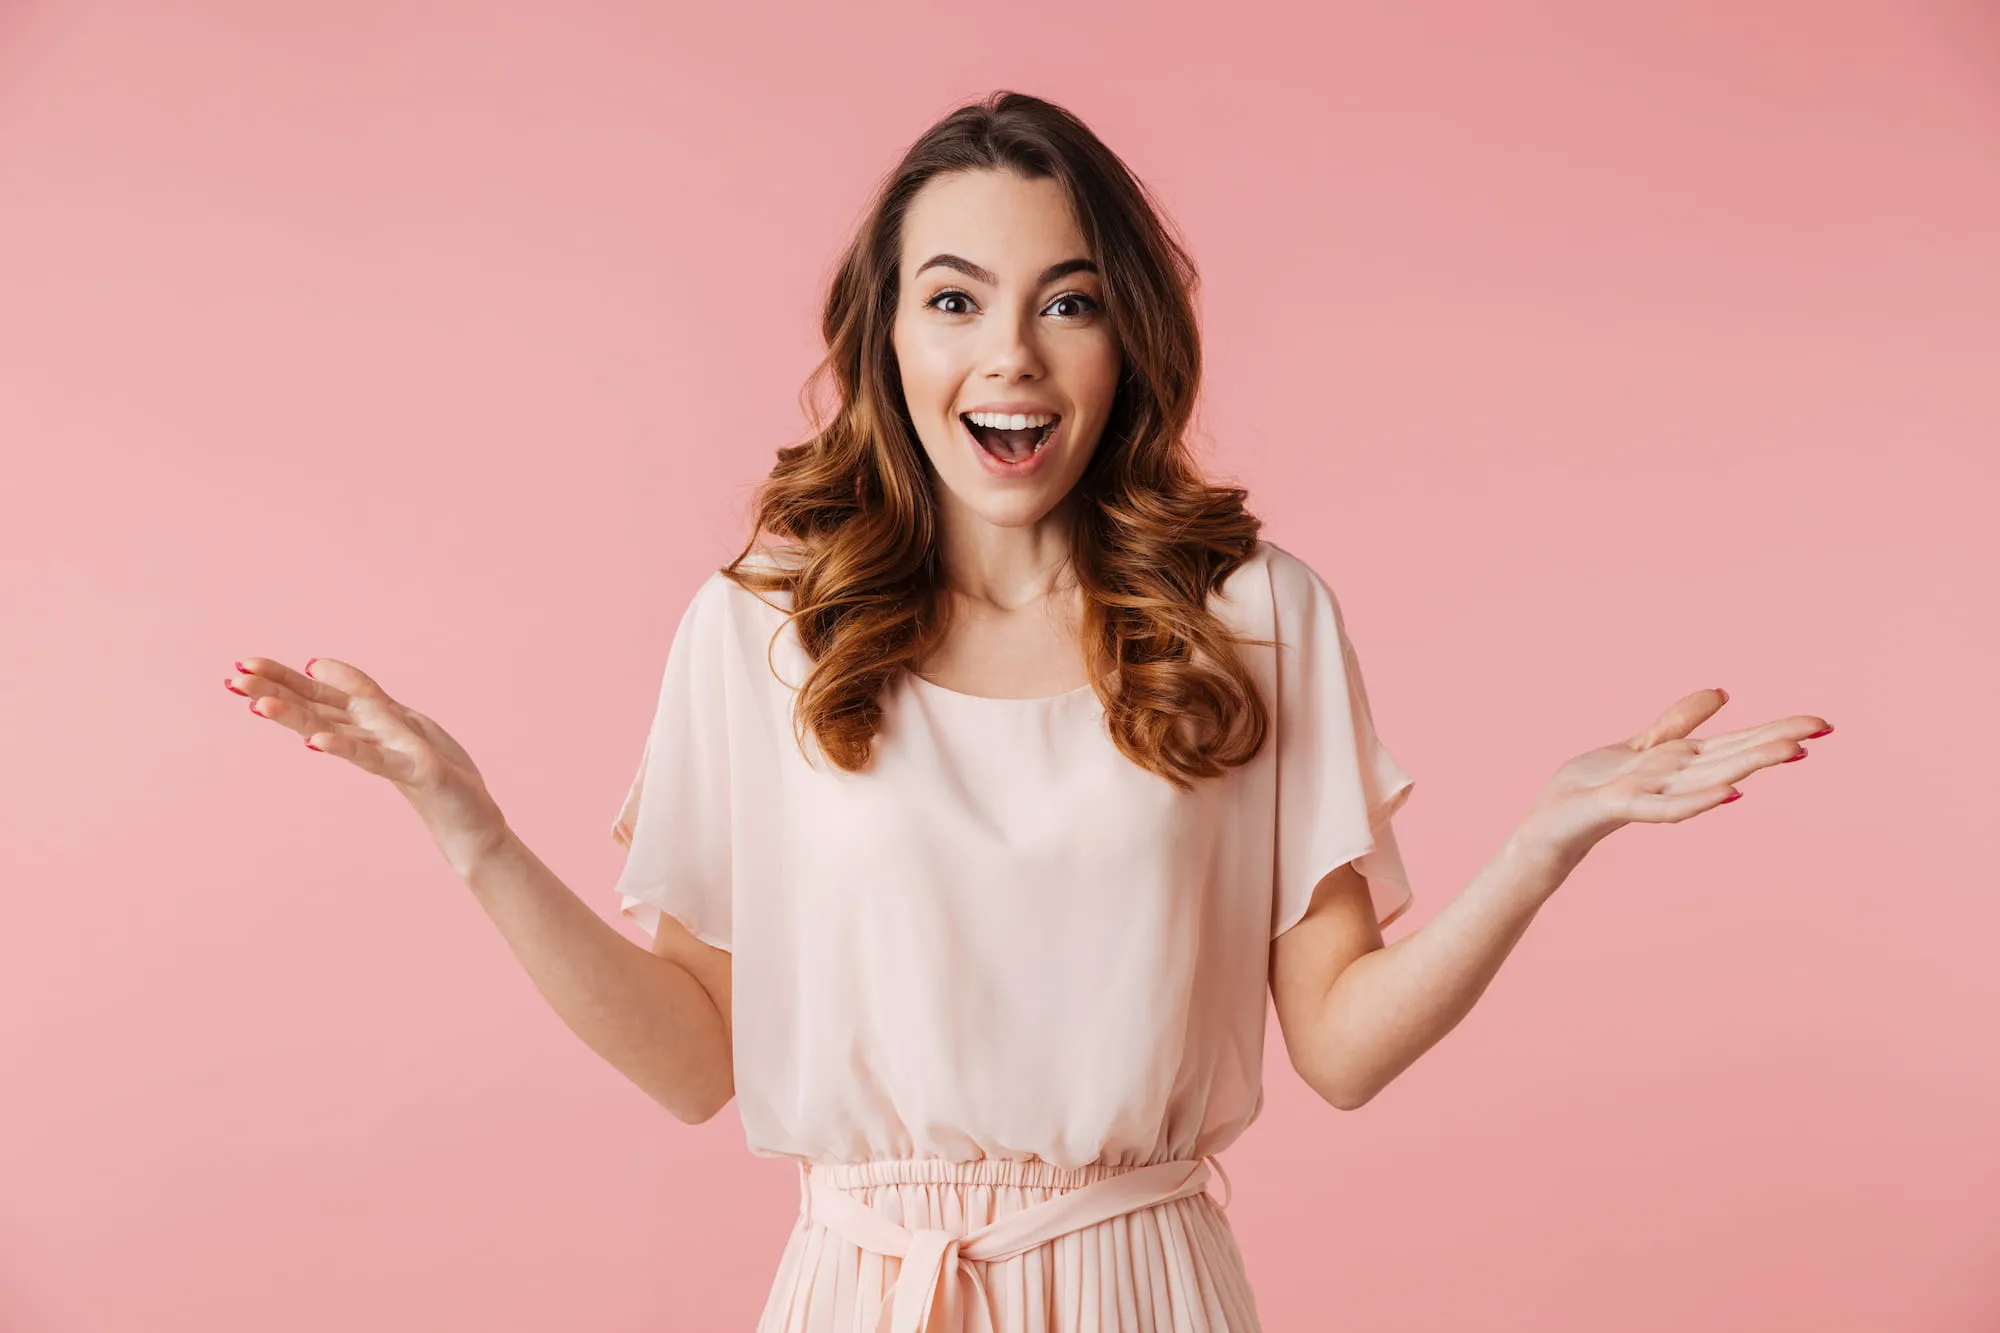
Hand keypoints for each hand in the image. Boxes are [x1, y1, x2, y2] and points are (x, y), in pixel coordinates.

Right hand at [225, 656, 510, 872]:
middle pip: (315, 710)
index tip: (241, 664)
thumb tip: (317, 664)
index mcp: (364, 723)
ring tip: (258, 706)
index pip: (316, 695)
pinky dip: (345, 747)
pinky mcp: (414, 770)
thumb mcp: (400, 718)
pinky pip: (374, 757)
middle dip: (274, 694)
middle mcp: (368, 738)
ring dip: (296, 718)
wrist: (470, 821)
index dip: (282, 679)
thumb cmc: (436, 769)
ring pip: (334, 730)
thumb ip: (359, 693)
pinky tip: (315, 742)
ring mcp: (388, 754)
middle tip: (231, 681)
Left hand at [1517, 688, 1830, 861]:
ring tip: (1791, 753)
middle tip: (1823, 730)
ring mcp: (1652, 794)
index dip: (1776, 730)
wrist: (1549, 825)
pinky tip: (1730, 794)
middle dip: (1775, 742)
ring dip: (1749, 765)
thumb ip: (1680, 724)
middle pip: (1733, 756)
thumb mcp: (1640, 745)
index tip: (1822, 722)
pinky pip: (1665, 807)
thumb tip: (1723, 693)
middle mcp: (1675, 779)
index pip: (1737, 742)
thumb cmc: (1593, 787)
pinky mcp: (1621, 807)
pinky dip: (1697, 801)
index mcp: (1681, 761)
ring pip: (1709, 778)